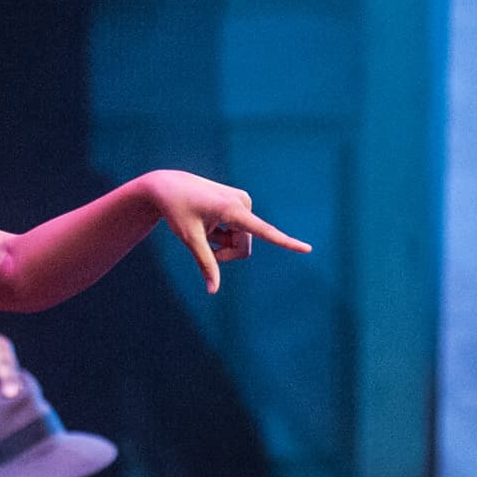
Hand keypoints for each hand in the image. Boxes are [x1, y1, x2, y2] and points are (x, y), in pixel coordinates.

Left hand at [142, 171, 309, 292]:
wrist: (167, 185)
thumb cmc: (176, 211)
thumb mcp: (189, 239)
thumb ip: (205, 263)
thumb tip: (213, 291)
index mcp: (232, 210)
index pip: (264, 231)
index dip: (286, 242)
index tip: (308, 249)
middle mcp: (243, 203)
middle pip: (245, 247)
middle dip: (226, 253)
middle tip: (203, 242)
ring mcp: (243, 201)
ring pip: (242, 240)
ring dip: (223, 242)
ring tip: (204, 227)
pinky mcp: (241, 202)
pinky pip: (239, 230)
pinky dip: (223, 233)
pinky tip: (208, 221)